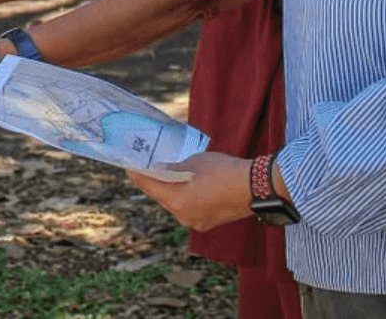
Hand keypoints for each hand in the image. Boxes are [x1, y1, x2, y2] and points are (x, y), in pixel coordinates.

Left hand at [126, 152, 253, 231]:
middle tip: (149, 168)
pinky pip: (190, 209)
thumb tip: (158, 169)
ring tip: (170, 175)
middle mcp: (183, 216)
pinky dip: (186, 198)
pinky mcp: (209, 223)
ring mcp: (196, 222)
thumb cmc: (223, 171)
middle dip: (155, 183)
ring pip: (176, 205)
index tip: (128, 167)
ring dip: (172, 191)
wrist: (256, 187)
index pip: (148, 187)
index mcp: (176, 200)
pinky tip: (188, 186)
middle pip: (161, 197)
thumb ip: (172, 167)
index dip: (137, 175)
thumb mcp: (194, 162)